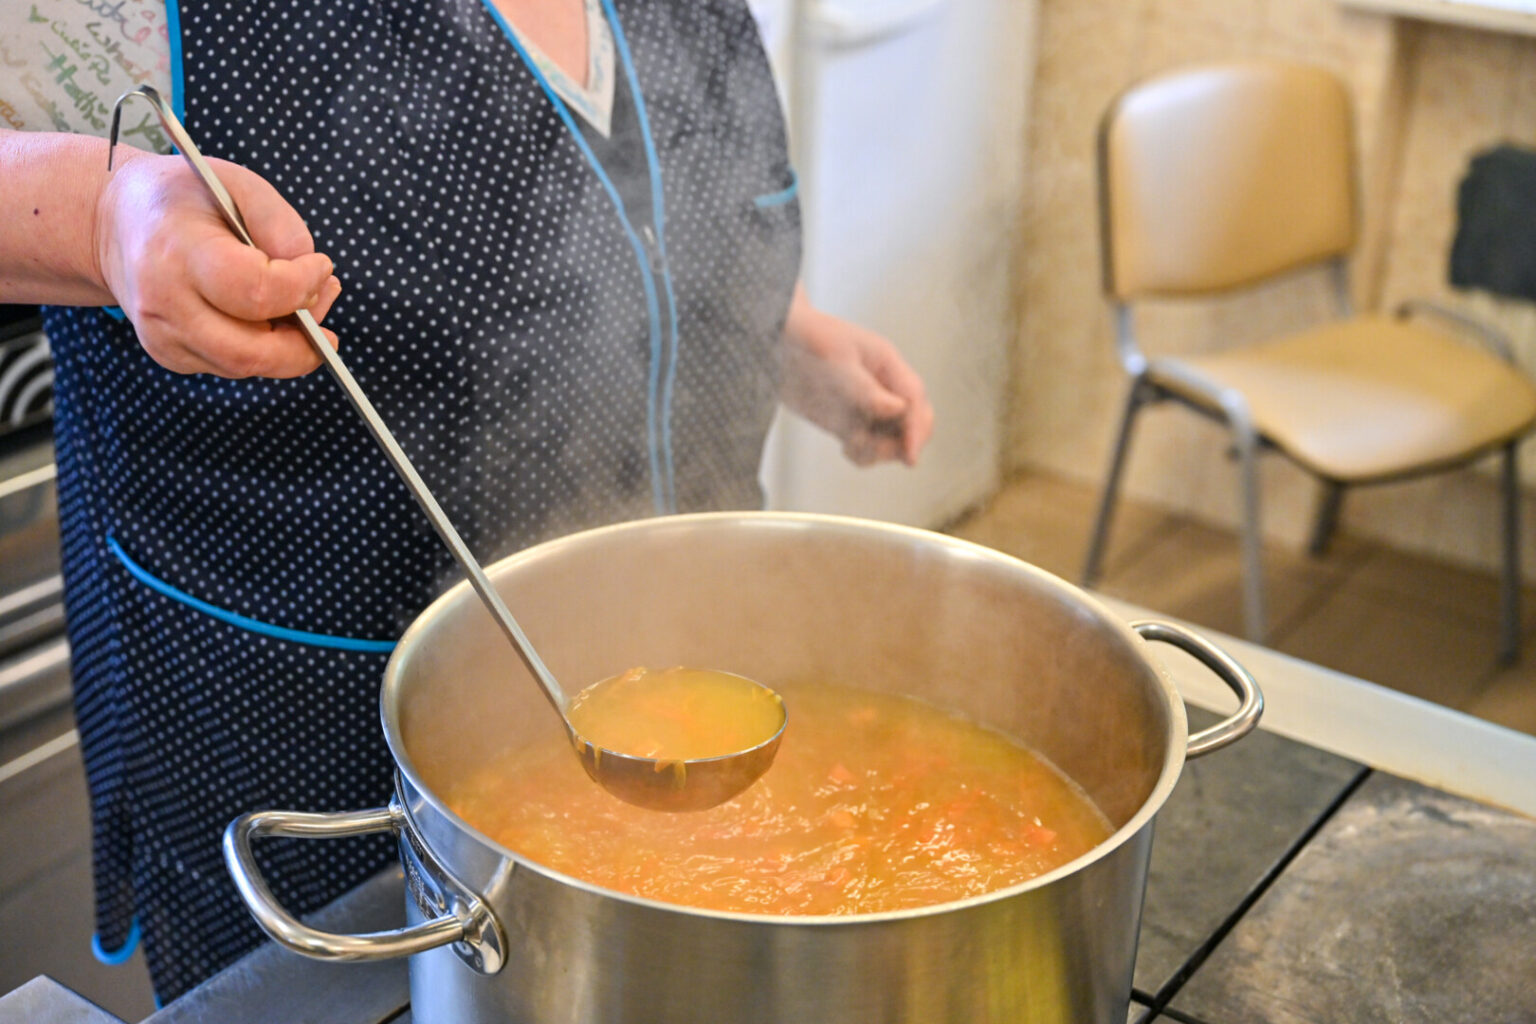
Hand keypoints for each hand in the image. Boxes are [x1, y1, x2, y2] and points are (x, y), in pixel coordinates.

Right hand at [94, 150, 340, 377]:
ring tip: (308, 303)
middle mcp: (164, 304)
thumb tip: (313, 279)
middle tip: (327, 298)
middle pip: (252, 352)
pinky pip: (234, 365)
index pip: (254, 293)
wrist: (115, 224)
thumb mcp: (234, 183)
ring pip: (248, 365)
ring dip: (292, 345)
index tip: (322, 264)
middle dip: (305, 337)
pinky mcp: (170, 355)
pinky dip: (265, 347)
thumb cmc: (182, 199)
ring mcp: (163, 337)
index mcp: (177, 253)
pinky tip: (272, 314)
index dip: (301, 286)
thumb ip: (280, 223)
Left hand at [780, 288, 933, 466]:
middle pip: (913, 420)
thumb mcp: (836, 357)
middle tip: (877, 451)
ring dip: (879, 449)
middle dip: (904, 442)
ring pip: (892, 437)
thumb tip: (896, 408)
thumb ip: (865, 387)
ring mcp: (866, 404)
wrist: (774, 340)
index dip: (916, 428)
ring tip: (853, 446)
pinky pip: (868, 444)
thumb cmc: (805, 335)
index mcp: (885, 363)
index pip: (914, 397)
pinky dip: (863, 452)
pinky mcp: (848, 420)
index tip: (910, 454)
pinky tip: (847, 448)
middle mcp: (882, 385)